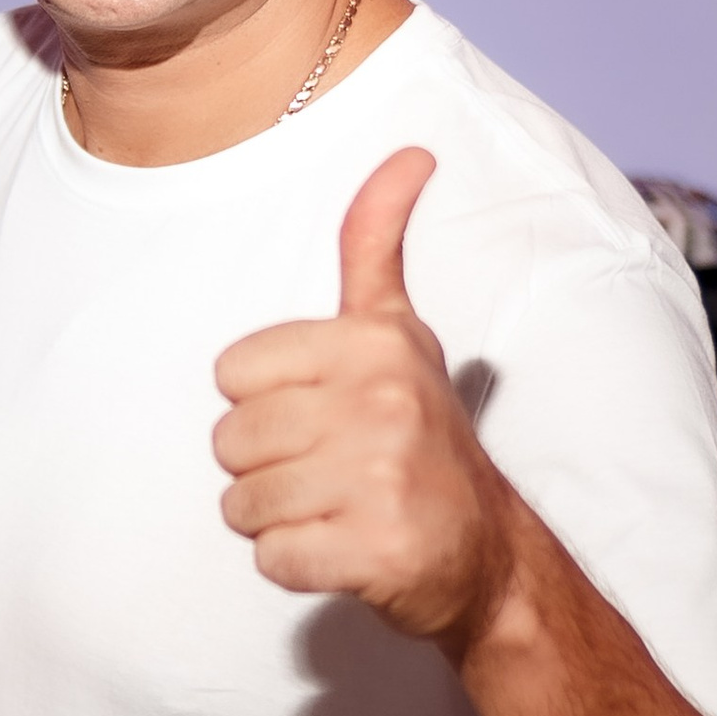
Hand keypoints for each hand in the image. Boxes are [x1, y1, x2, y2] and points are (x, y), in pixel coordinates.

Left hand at [212, 148, 518, 651]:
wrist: (487, 552)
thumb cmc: (421, 435)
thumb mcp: (398, 331)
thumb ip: (375, 243)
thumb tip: (409, 151)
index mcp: (373, 343)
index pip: (230, 372)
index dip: (262, 401)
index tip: (321, 413)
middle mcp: (382, 404)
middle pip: (229, 439)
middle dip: (263, 465)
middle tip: (328, 471)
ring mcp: (382, 481)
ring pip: (241, 503)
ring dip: (274, 517)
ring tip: (334, 508)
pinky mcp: (376, 551)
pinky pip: (271, 558)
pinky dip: (293, 564)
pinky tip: (341, 549)